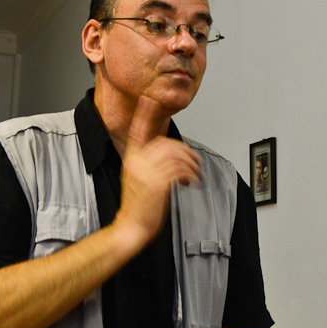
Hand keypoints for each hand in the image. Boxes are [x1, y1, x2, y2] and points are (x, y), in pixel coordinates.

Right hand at [112, 96, 200, 246]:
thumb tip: (170, 156)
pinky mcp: (157, 184)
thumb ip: (148, 164)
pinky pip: (180, 171)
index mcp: (131, 159)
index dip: (144, 115)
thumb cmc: (137, 207)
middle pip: (166, 144)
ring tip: (195, 173)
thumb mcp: (137, 179)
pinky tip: (192, 182)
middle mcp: (137, 162)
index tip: (148, 100)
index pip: (137, 131)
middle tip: (194, 161)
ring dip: (191, 164)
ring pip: (176, 157)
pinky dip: (191, 175)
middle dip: (185, 151)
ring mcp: (147, 172)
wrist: (131, 228)